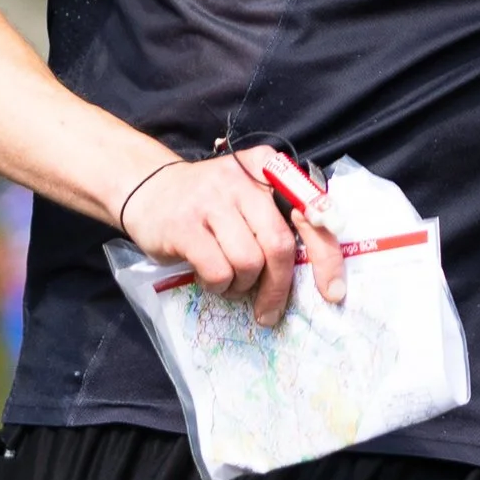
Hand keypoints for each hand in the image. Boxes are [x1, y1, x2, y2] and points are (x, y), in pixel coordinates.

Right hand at [120, 151, 346, 324]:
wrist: (147, 188)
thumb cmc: (209, 203)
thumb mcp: (248, 196)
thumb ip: (280, 219)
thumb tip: (318, 273)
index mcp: (268, 168)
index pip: (311, 214)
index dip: (326, 256)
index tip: (332, 292)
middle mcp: (242, 178)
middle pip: (279, 244)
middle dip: (279, 287)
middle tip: (270, 311)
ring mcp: (211, 200)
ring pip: (249, 262)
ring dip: (242, 285)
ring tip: (229, 282)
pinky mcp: (184, 224)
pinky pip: (218, 270)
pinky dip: (218, 285)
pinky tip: (209, 278)